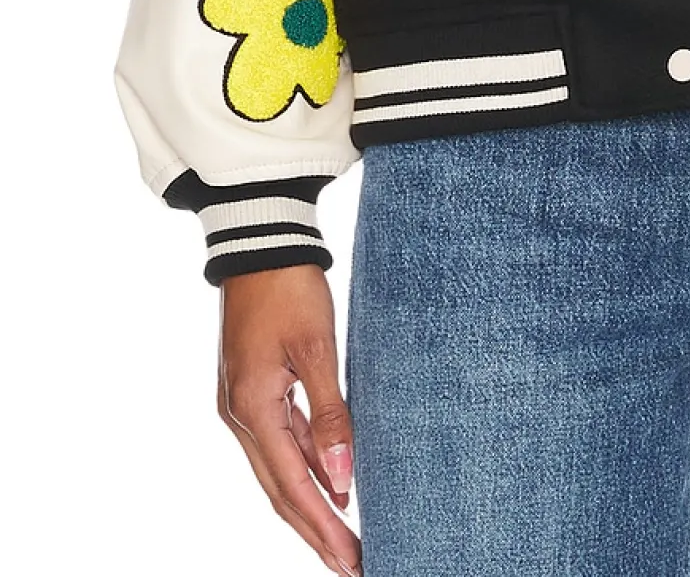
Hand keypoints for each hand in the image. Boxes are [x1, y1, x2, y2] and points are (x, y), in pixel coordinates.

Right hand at [217, 263, 360, 575]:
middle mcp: (241, 415)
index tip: (351, 560)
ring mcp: (244, 403)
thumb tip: (343, 478)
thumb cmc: (290, 287)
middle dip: (316, 531)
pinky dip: (306, 466)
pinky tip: (332, 480)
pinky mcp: (254, 388)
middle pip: (280, 490)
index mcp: (253, 409)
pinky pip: (282, 441)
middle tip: (352, 565)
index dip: (322, 528)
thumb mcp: (316, 348)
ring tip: (346, 536)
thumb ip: (331, 414)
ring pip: (280, 469)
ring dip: (312, 503)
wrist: (261, 241)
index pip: (292, 487)